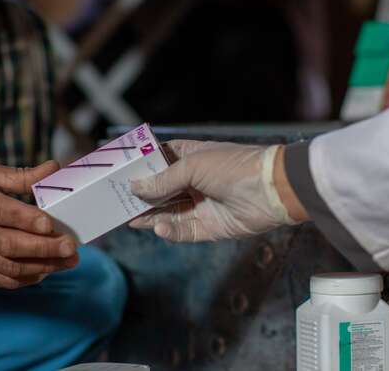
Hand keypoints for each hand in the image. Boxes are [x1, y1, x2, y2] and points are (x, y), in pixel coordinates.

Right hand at [0, 161, 78, 288]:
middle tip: (70, 247)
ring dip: (40, 266)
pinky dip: (23, 279)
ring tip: (67, 261)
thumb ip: (18, 175)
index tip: (50, 224)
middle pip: (6, 243)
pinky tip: (44, 271)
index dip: (25, 218)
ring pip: (5, 266)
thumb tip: (53, 168)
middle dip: (42, 248)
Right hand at [129, 140, 306, 241]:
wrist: (272, 190)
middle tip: (116, 200)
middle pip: (160, 190)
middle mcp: (194, 181)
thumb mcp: (191, 166)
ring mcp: (201, 204)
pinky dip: (169, 231)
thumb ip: (162, 180)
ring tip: (128, 218)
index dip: (141, 166)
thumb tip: (135, 187)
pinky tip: (157, 227)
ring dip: (149, 215)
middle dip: (141, 195)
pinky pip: (183, 231)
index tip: (119, 172)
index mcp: (191, 157)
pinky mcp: (209, 227)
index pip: (159, 160)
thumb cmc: (232, 167)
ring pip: (168, 212)